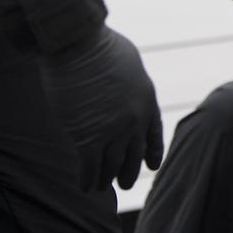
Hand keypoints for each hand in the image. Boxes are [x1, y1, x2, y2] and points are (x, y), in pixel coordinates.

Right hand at [38, 26, 162, 190]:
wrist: (79, 45)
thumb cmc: (99, 44)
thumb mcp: (129, 62)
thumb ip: (128, 81)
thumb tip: (121, 85)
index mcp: (147, 99)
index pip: (153, 133)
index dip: (152, 151)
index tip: (151, 165)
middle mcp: (134, 120)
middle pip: (134, 154)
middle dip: (128, 171)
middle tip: (125, 183)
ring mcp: (112, 131)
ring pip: (111, 165)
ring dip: (106, 179)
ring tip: (100, 187)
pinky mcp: (87, 137)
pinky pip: (90, 167)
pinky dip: (87, 179)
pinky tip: (84, 186)